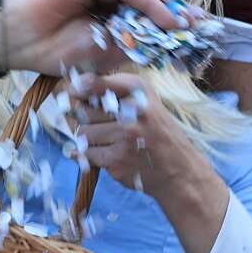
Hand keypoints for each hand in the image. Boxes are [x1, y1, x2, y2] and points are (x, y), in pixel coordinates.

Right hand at [0, 0, 188, 75]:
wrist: (19, 38)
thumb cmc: (53, 49)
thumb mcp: (103, 50)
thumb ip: (133, 41)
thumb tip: (167, 38)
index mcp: (104, 13)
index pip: (144, 16)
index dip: (169, 26)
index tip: (193, 41)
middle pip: (150, 0)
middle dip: (178, 14)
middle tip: (203, 28)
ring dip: (171, 8)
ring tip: (192, 25)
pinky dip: (152, 3)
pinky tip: (169, 18)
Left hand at [68, 72, 207, 199]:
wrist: (179, 168)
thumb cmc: (156, 130)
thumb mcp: (144, 100)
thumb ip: (113, 90)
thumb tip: (72, 88)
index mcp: (138, 90)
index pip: (95, 83)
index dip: (78, 88)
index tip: (73, 92)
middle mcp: (132, 110)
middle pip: (83, 111)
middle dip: (80, 117)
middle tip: (91, 121)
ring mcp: (125, 137)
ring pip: (83, 133)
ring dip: (87, 138)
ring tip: (104, 139)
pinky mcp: (118, 160)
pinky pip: (88, 153)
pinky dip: (92, 154)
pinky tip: (108, 153)